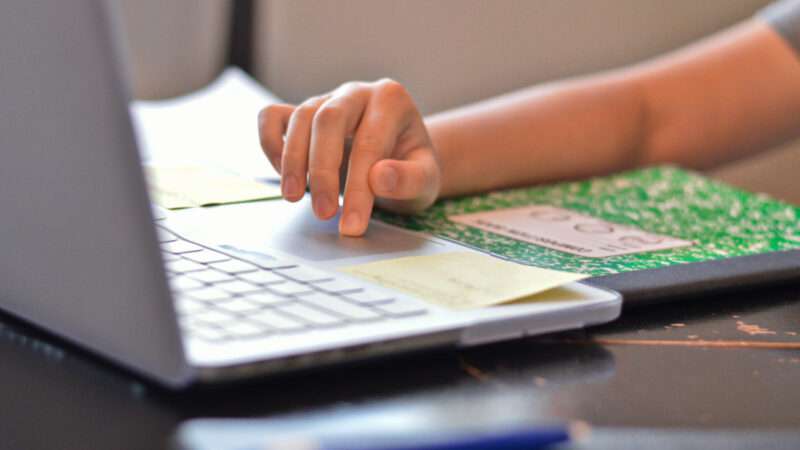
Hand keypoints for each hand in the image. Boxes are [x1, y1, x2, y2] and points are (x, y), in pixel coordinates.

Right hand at [258, 79, 440, 235]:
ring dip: (292, 160)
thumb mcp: (427, 180)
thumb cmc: (411, 169)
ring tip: (293, 198)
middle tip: (323, 213)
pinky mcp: (301, 114)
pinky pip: (272, 117)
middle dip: (322, 170)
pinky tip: (281, 174)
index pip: (370, 143)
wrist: (399, 162)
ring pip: (300, 117)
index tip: (352, 224)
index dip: (359, 187)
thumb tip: (379, 177)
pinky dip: (270, 143)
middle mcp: (356, 92)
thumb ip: (410, 179)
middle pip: (328, 120)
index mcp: (391, 100)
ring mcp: (325, 99)